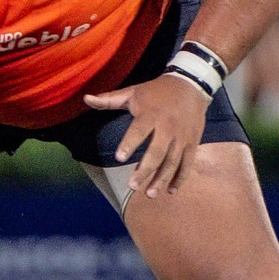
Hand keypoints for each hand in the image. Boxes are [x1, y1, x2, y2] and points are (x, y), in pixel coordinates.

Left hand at [84, 74, 211, 197]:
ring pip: (173, 161)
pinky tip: (171, 191)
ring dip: (161, 179)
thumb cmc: (156, 91)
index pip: (139, 130)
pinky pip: (188, 163)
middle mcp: (168, 127)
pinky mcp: (193, 142)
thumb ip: (109, 99)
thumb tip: (85, 99)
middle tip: (132, 185)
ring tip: (149, 194)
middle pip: (157, 152)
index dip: (130, 143)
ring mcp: (182, 136)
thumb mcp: (133, 92)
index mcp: (151, 114)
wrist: (191, 85)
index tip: (119, 158)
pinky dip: (180, 178)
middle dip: (145, 170)